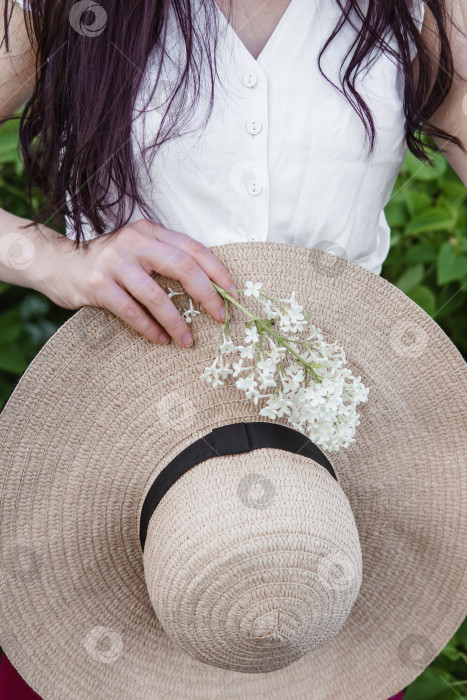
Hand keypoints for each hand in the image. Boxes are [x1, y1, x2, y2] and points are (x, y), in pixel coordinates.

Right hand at [40, 219, 239, 346]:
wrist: (57, 263)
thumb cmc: (106, 262)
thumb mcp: (136, 249)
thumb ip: (164, 258)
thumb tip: (206, 286)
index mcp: (149, 231)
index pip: (193, 248)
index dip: (218, 271)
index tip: (232, 292)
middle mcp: (133, 242)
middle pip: (183, 267)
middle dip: (207, 295)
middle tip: (219, 316)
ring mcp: (115, 263)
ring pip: (157, 296)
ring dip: (176, 322)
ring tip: (187, 340)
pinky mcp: (98, 285)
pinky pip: (131, 311)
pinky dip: (149, 328)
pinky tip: (160, 339)